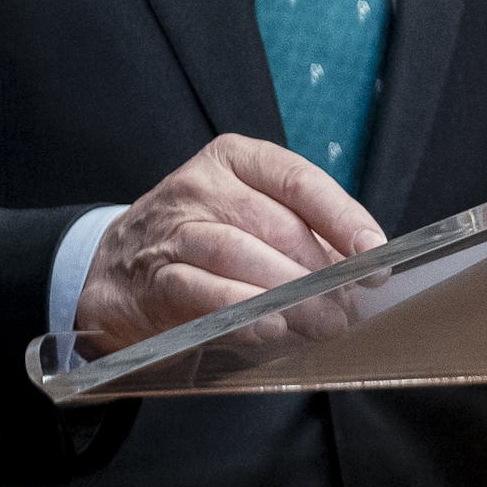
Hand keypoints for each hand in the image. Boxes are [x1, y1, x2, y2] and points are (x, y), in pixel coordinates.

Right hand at [74, 134, 386, 348]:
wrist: (112, 270)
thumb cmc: (197, 239)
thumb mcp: (245, 215)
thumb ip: (298, 235)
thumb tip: (357, 272)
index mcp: (236, 160)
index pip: (300, 181)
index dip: (343, 218)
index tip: (374, 254)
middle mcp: (203, 185)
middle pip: (276, 224)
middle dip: (322, 272)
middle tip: (349, 307)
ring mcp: (175, 228)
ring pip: (241, 254)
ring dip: (290, 295)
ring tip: (323, 323)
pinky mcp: (156, 275)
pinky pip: (204, 291)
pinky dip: (242, 311)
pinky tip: (271, 327)